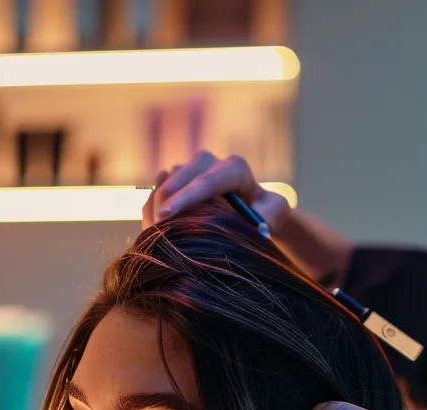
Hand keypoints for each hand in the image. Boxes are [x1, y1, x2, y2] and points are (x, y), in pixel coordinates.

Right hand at [143, 151, 289, 231]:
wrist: (251, 209)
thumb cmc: (263, 213)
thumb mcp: (273, 214)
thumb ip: (269, 216)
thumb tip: (256, 225)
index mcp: (233, 168)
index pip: (206, 181)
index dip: (185, 198)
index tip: (167, 215)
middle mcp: (209, 161)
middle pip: (180, 176)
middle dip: (165, 201)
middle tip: (155, 229)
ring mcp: (190, 167)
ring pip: (167, 180)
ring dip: (157, 204)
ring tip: (155, 231)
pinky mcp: (177, 176)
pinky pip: (159, 187)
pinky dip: (153, 204)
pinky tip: (153, 225)